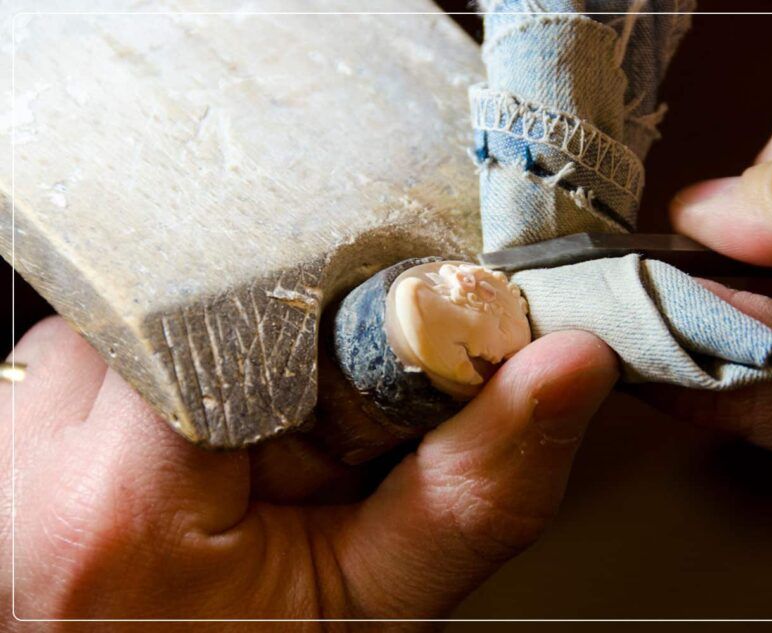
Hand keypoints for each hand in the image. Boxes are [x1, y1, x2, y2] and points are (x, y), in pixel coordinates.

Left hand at [0, 318, 616, 623]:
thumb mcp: (367, 608)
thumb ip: (473, 491)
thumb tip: (566, 365)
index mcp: (128, 497)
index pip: (255, 306)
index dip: (350, 313)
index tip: (402, 366)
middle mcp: (49, 423)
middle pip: (220, 285)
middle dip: (304, 330)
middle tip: (328, 419)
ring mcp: (35, 389)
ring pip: (185, 288)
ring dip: (252, 340)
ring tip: (271, 426)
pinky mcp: (41, 374)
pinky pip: (142, 311)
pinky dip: (203, 348)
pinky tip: (224, 412)